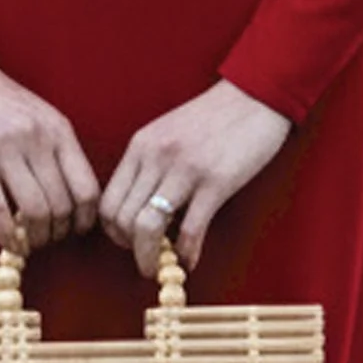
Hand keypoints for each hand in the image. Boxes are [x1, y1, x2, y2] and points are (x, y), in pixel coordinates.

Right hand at [0, 54, 99, 251]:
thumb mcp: (40, 115)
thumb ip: (57, 150)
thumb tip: (74, 199)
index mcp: (58, 130)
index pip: (87, 188)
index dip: (85, 219)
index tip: (76, 230)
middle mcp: (36, 139)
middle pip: (61, 205)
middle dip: (58, 233)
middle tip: (49, 238)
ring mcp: (4, 149)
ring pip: (34, 211)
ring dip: (35, 237)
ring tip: (30, 242)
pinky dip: (7, 235)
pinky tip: (9, 242)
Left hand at [99, 79, 291, 272]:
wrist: (254, 96)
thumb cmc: (213, 118)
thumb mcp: (168, 134)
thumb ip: (150, 167)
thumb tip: (140, 210)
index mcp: (140, 146)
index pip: (108, 201)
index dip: (113, 231)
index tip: (127, 242)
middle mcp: (156, 157)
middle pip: (122, 219)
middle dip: (130, 248)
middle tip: (145, 258)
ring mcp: (185, 170)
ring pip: (148, 227)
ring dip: (150, 257)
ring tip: (159, 267)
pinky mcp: (216, 182)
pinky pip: (191, 229)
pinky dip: (187, 252)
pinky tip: (190, 260)